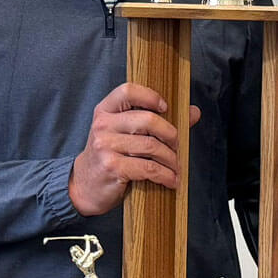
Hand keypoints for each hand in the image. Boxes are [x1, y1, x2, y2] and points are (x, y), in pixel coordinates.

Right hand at [68, 82, 201, 216]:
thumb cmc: (110, 158)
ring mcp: (105, 146)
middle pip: (148, 120)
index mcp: (105, 111)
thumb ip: (156, 121)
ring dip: (171, 159)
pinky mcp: (112, 167)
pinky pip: (148, 168)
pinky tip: (170, 180)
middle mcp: (103, 125)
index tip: (165, 108)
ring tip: (176, 168)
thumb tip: (193, 112)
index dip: (150, 96)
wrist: (84, 186)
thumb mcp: (124, 135)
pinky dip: (165, 175)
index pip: (128, 91)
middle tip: (178, 147)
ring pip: (151, 146)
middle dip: (171, 135)